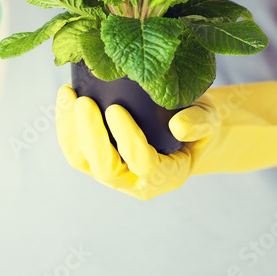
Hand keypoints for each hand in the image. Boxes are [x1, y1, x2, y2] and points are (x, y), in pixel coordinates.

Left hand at [55, 81, 276, 200]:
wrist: (185, 129)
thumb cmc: (199, 122)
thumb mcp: (209, 119)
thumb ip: (199, 123)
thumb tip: (179, 126)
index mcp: (166, 176)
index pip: (142, 163)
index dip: (127, 139)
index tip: (116, 108)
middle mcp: (135, 182)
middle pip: (105, 168)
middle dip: (91, 135)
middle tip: (84, 101)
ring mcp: (113, 172)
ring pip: (82, 160)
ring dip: (72, 130)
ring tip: (69, 94)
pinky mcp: (96, 159)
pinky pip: (75, 147)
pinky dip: (67, 124)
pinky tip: (67, 93)